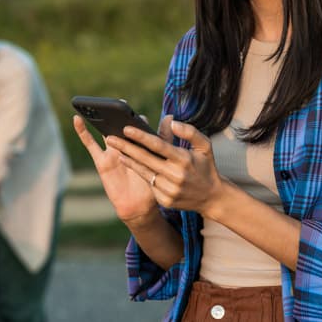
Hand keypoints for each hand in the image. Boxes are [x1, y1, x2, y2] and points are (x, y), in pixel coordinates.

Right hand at [73, 114, 174, 222]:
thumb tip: (170, 115)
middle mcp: (125, 145)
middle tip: (118, 104)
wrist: (140, 205)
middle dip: (119, 116)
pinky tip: (77, 120)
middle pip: (120, 126)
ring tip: (97, 106)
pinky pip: (90, 144)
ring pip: (106, 132)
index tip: (134, 109)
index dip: (136, 118)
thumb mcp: (161, 158)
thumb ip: (163, 137)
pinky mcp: (101, 161)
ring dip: (101, 120)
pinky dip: (82, 131)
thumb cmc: (153, 183)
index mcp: (139, 144)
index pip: (137, 126)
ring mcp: (112, 152)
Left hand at [105, 119, 223, 215]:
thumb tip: (170, 120)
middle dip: (125, 147)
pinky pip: (149, 183)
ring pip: (143, 172)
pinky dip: (140, 172)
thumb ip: (189, 131)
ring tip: (115, 149)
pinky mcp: (164, 200)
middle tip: (110, 137)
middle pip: (145, 159)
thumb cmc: (206, 166)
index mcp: (184, 160)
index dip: (141, 136)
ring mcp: (169, 190)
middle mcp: (175, 176)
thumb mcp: (204, 146)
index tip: (126, 128)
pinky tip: (130, 163)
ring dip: (128, 160)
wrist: (211, 197)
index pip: (158, 145)